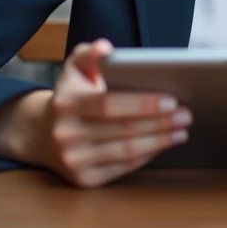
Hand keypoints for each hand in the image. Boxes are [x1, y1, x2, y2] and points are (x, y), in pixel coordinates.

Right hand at [0, 39, 190, 186]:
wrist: (40, 134)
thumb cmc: (69, 95)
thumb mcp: (74, 67)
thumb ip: (90, 53)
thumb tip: (106, 48)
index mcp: (67, 103)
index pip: (110, 105)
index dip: (143, 104)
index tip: (172, 100)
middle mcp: (67, 134)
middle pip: (123, 130)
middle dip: (160, 123)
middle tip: (186, 114)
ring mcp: (74, 159)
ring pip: (126, 151)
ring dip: (159, 141)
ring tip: (181, 130)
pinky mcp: (83, 179)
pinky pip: (122, 168)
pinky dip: (146, 156)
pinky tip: (162, 144)